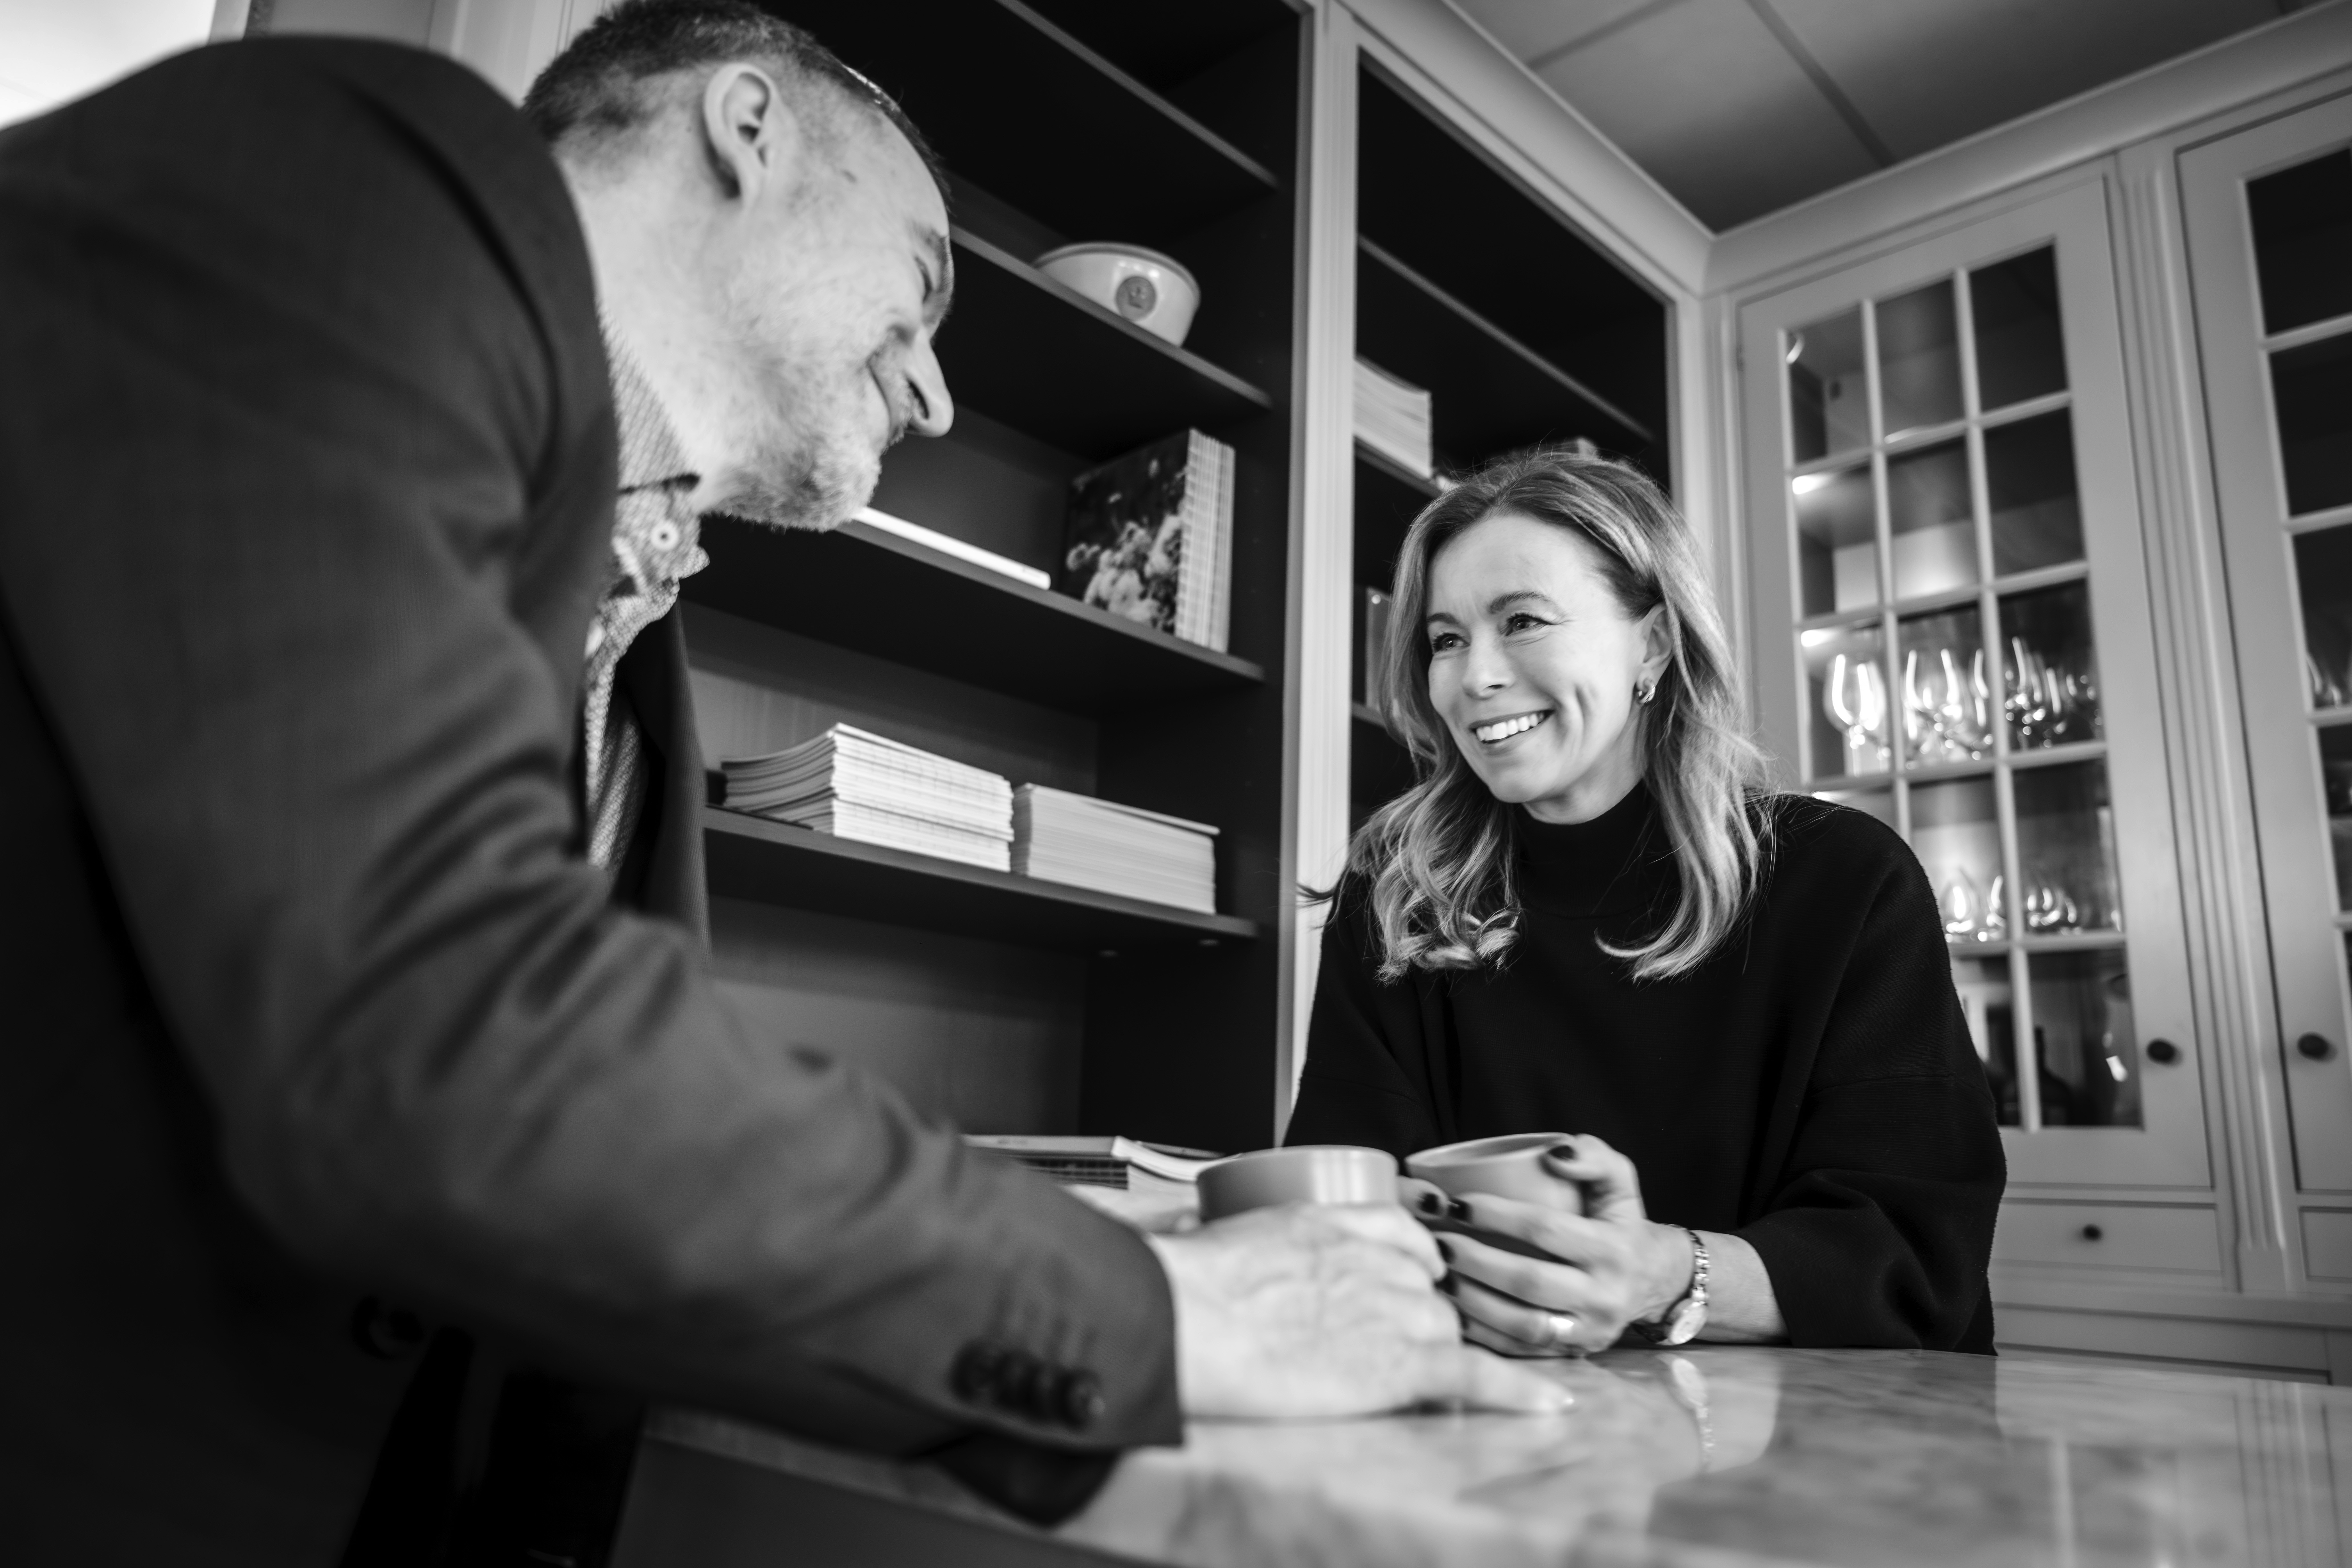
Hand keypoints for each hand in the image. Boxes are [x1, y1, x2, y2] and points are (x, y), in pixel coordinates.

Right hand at [1145, 1202, 1572, 1417]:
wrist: (1186, 1316)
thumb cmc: (1189, 1284)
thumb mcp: (1233, 1241)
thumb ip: (1260, 1246)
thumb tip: (1210, 1245)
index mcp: (1332, 1225)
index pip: (1403, 1238)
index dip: (1410, 1267)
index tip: (1407, 1283)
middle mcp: (1375, 1261)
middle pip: (1426, 1293)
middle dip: (1414, 1321)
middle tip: (1382, 1350)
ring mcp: (1391, 1311)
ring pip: (1444, 1331)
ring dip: (1434, 1357)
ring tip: (1409, 1383)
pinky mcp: (1398, 1365)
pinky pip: (1474, 1374)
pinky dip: (1517, 1390)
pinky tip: (1549, 1404)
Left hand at [1435, 1135, 1693, 1356]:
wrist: (1654, 1280)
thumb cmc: (1621, 1222)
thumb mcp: (1619, 1180)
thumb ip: (1593, 1155)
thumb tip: (1553, 1153)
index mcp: (1613, 1250)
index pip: (1545, 1230)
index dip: (1496, 1215)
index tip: (1456, 1202)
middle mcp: (1603, 1296)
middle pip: (1527, 1281)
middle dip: (1474, 1260)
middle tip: (1436, 1239)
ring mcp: (1587, 1332)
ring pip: (1520, 1324)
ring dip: (1471, 1299)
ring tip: (1437, 1273)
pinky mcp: (1571, 1354)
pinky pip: (1518, 1350)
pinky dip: (1480, 1331)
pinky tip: (1451, 1308)